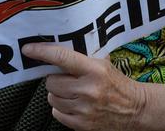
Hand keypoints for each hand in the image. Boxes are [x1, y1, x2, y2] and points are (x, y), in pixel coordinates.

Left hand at [21, 43, 145, 130]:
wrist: (136, 109)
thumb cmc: (117, 83)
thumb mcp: (103, 63)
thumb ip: (83, 55)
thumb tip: (58, 43)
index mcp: (94, 70)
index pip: (62, 57)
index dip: (42, 52)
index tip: (28, 49)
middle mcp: (88, 90)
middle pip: (51, 81)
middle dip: (56, 79)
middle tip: (67, 78)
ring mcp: (84, 110)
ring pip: (52, 98)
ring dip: (58, 94)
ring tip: (72, 92)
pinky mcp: (82, 125)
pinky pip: (57, 113)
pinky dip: (61, 108)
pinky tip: (74, 104)